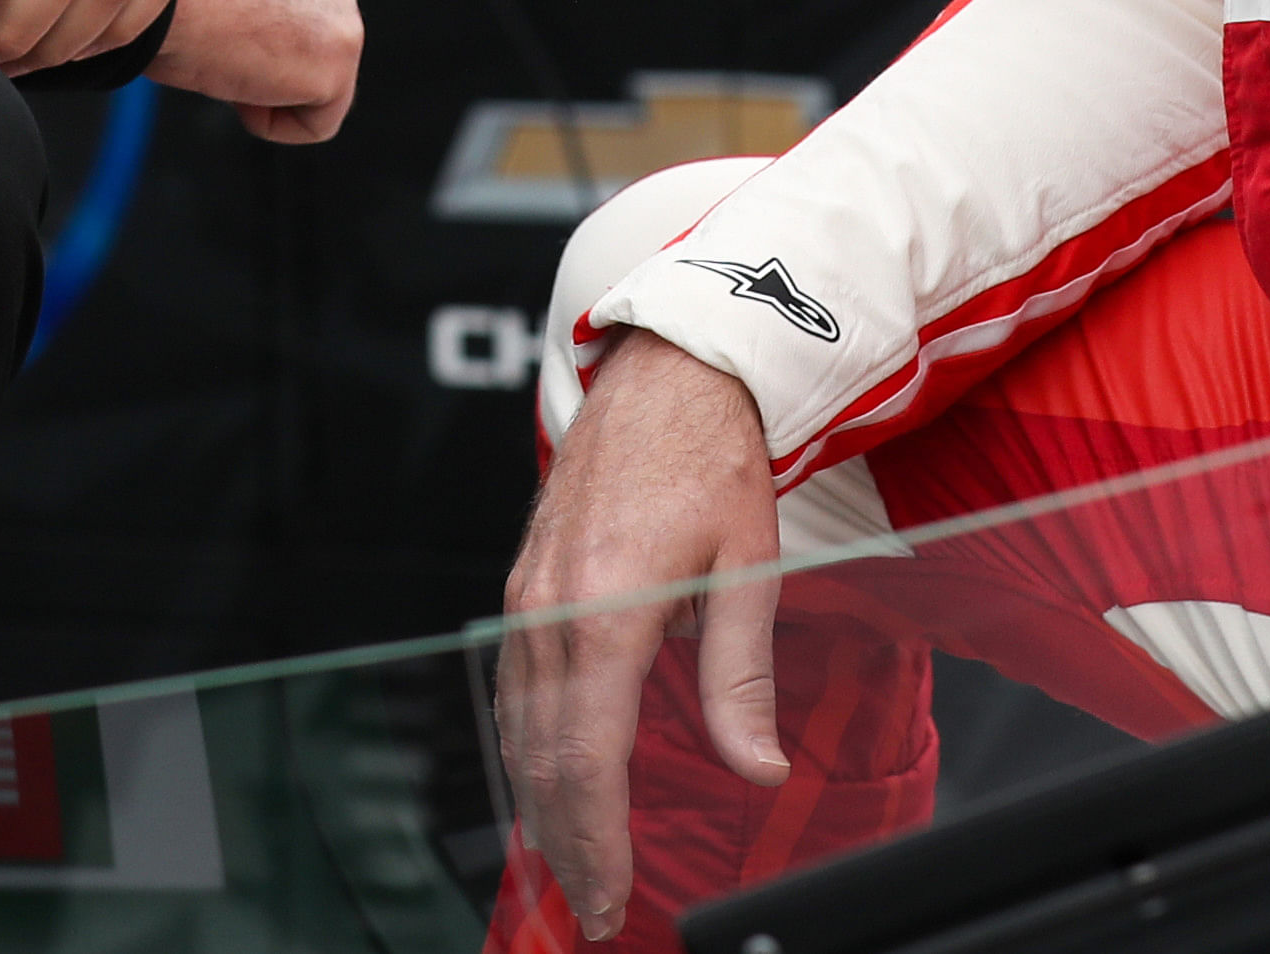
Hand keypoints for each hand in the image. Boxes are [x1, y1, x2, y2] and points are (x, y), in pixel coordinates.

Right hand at [144, 0, 360, 141]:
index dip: (250, 9)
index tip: (212, 19)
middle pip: (310, 18)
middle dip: (268, 41)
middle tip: (213, 44)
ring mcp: (340, 0)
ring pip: (317, 64)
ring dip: (271, 77)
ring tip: (220, 64)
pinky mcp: (339, 52)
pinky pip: (318, 116)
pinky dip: (275, 120)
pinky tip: (234, 97)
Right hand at [496, 334, 786, 941]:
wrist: (669, 369)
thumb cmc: (713, 453)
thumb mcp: (749, 566)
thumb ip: (741, 675)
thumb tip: (756, 766)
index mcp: (604, 607)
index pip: (587, 756)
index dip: (596, 836)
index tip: (609, 892)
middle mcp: (550, 603)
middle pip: (542, 752)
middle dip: (565, 837)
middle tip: (592, 902)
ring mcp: (527, 589)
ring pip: (517, 721)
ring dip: (539, 798)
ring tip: (569, 857)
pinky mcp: (526, 577)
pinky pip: (513, 680)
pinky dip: (526, 742)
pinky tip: (545, 772)